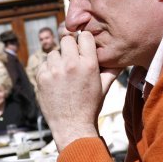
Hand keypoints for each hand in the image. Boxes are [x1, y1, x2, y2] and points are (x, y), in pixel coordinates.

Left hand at [36, 31, 119, 150]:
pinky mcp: (41, 78)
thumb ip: (111, 70)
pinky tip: (55, 82)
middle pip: (66, 39)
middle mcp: (71, 64)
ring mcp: (54, 70)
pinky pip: (44, 65)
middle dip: (69, 47)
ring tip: (63, 74)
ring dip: (57, 60)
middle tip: (71, 60)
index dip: (83, 41)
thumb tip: (121, 59)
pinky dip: (48, 70)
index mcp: (89, 64)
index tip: (82, 48)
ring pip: (53, 52)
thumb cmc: (90, 107)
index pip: (84, 36)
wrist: (72, 126)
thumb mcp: (104, 87)